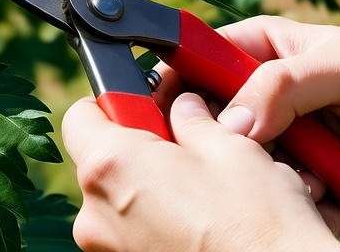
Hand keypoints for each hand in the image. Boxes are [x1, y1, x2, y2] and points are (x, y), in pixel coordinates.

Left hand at [62, 92, 339, 251]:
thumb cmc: (258, 220)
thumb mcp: (230, 146)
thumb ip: (191, 118)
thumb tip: (182, 108)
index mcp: (110, 166)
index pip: (80, 116)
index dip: (113, 102)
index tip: (143, 103)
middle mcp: (94, 214)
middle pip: (102, 161)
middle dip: (140, 148)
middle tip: (187, 145)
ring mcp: (109, 250)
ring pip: (120, 200)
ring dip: (154, 188)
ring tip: (205, 190)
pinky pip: (134, 233)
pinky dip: (160, 221)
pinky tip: (203, 221)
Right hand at [163, 16, 339, 196]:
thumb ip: (283, 85)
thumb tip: (231, 122)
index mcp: (263, 47)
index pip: (198, 60)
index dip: (175, 85)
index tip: (166, 114)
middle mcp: (266, 92)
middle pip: (212, 121)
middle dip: (226, 145)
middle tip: (253, 154)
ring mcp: (285, 136)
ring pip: (243, 165)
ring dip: (268, 178)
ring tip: (309, 177)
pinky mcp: (307, 176)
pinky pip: (278, 194)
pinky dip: (297, 200)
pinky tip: (328, 194)